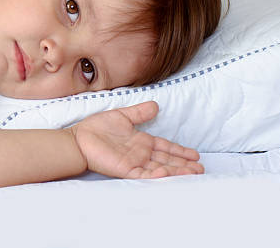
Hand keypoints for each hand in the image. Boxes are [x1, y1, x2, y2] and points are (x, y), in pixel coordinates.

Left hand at [69, 101, 203, 178]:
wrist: (78, 139)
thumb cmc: (96, 128)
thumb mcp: (122, 116)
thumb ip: (139, 113)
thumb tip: (156, 105)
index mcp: (141, 141)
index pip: (165, 147)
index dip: (180, 151)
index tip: (195, 155)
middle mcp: (140, 153)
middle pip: (167, 159)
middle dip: (184, 164)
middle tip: (201, 168)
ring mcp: (134, 162)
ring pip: (160, 168)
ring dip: (177, 170)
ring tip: (193, 172)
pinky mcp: (125, 169)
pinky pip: (144, 173)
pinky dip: (157, 174)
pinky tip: (168, 173)